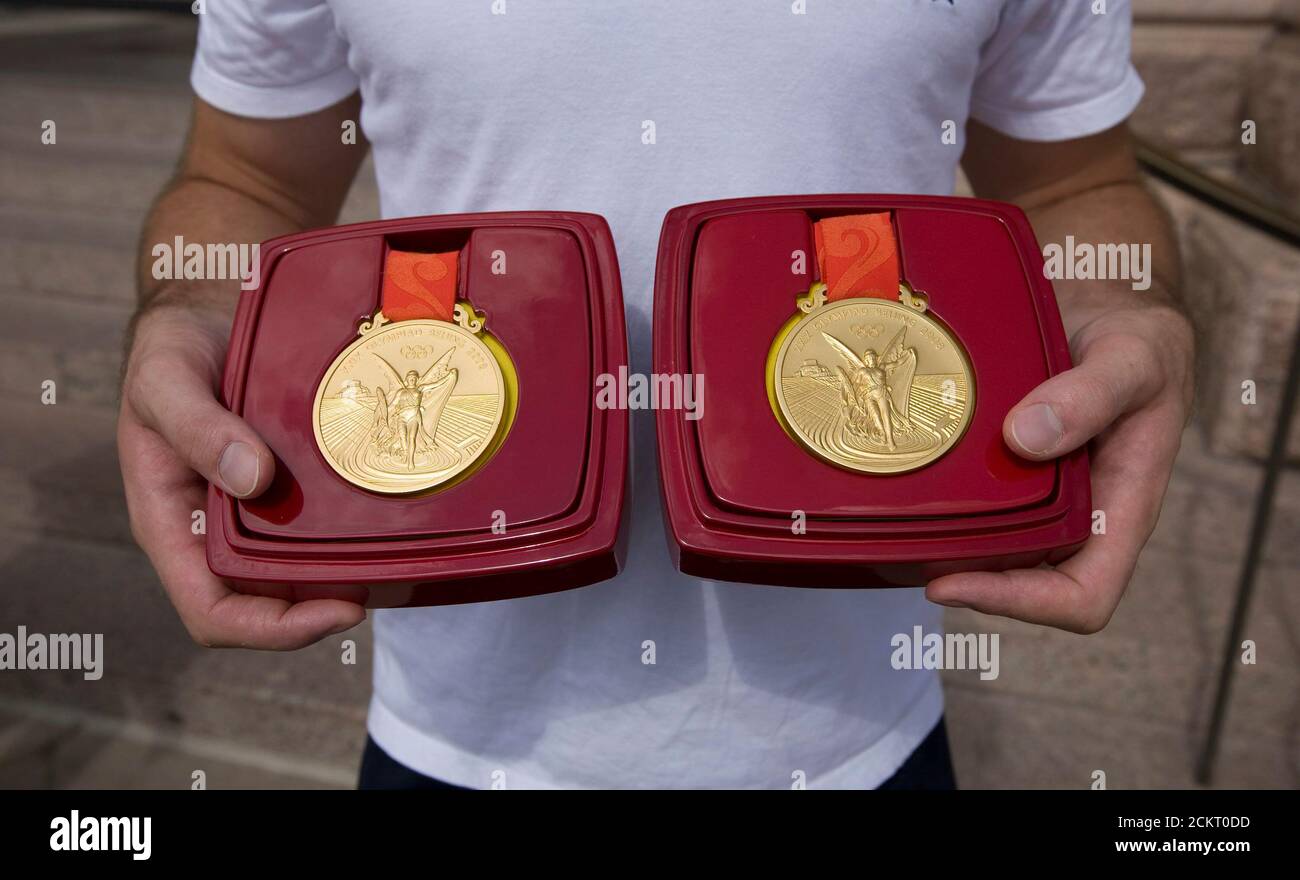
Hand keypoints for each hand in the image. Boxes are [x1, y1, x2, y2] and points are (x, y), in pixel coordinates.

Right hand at [118, 304, 365, 648]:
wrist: (203, 315)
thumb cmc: (171, 352)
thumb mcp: (165, 379)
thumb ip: (197, 427)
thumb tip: (252, 480)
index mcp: (174, 525)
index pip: (213, 611)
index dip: (272, 629)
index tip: (338, 612)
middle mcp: (216, 530)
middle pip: (267, 605)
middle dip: (320, 610)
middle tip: (378, 587)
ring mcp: (255, 512)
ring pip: (298, 573)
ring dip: (342, 578)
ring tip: (391, 563)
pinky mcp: (289, 488)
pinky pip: (319, 527)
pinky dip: (351, 535)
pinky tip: (389, 521)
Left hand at [926, 304, 1194, 632]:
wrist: (1114, 309)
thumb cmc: (1142, 341)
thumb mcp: (1133, 357)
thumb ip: (1091, 395)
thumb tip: (1025, 438)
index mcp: (1122, 509)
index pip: (1083, 595)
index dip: (1021, 603)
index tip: (953, 581)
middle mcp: (1079, 514)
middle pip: (1021, 582)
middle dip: (965, 577)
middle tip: (906, 548)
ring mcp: (1042, 495)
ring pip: (991, 546)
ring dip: (947, 543)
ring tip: (896, 519)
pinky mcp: (1009, 470)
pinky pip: (975, 502)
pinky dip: (943, 500)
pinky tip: (906, 476)